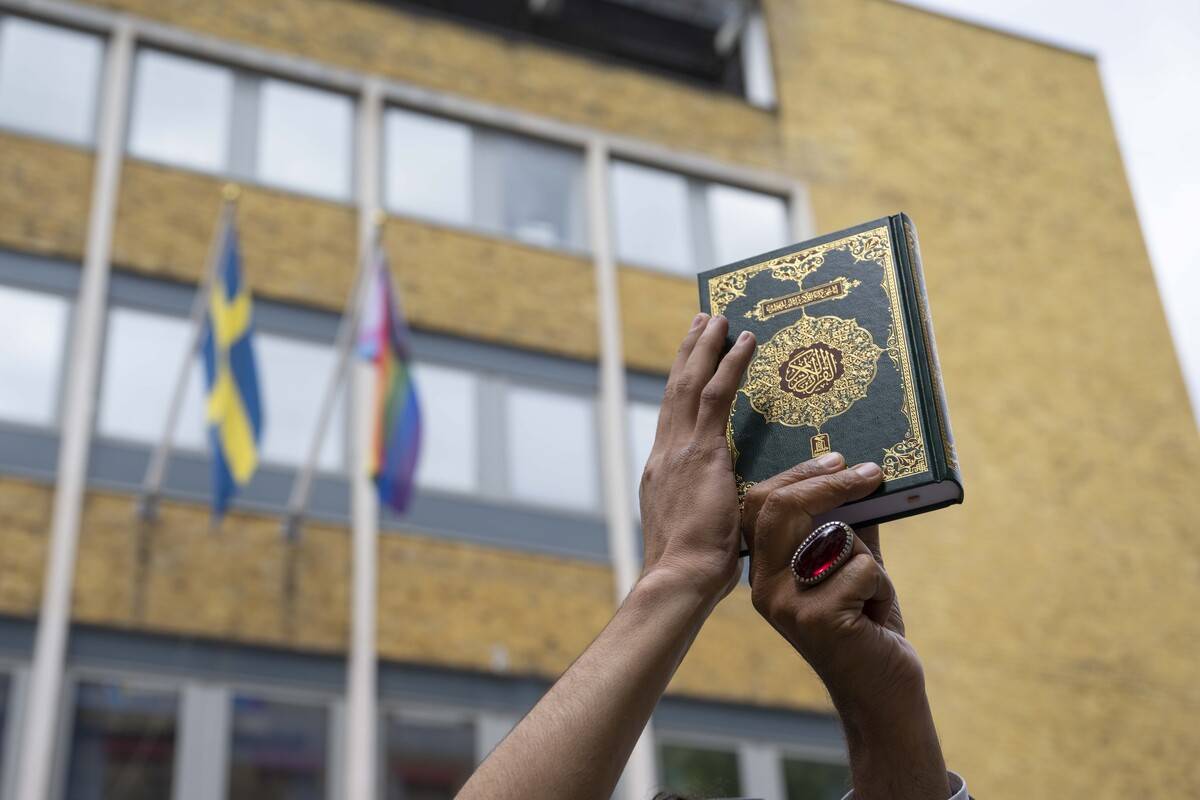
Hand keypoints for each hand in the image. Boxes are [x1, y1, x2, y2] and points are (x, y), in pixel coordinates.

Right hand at [638, 313, 755, 601]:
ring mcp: (678, 450)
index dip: (680, 385)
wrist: (678, 579)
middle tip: (701, 322)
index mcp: (662, 473)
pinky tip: (745, 342)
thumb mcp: (708, 529)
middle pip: (676, 390)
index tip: (688, 361)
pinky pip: (717, 395)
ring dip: (705, 347)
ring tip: (717, 319)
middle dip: (688, 354)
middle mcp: (664, 454)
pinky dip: (730, 364)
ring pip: (691, 384)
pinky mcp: (701, 452)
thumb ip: (725, 506)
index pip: (673, 417)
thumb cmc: (694, 570)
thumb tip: (745, 502)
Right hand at [741, 458, 919, 702]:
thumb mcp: (852, 569)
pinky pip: (862, 569)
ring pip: (836, 537)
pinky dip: (880, 587)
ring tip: (870, 594)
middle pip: (782, 507)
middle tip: (870, 473)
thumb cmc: (867, 629)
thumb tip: (855, 474)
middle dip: (829, 483)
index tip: (838, 458)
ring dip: (868, 559)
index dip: (797, 474)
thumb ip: (846, 528)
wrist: (883, 695)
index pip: (760, 505)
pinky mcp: (819, 620)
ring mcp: (788, 605)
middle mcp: (766, 587)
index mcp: (765, 572)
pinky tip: (874, 617)